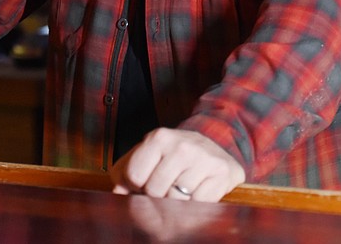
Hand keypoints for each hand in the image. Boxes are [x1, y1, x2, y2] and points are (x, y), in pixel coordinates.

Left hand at [110, 127, 243, 201]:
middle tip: (164, 187)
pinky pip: (199, 204)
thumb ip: (124, 175)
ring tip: (181, 188)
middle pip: (155, 191)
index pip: (134, 177)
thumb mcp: (146, 156)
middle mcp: (182, 145)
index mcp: (159, 138)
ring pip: (177, 200)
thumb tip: (118, 194)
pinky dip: (195, 204)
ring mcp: (204, 159)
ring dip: (176, 201)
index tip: (144, 182)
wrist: (212, 147)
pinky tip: (197, 191)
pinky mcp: (222, 173)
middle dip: (156, 195)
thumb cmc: (172, 156)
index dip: (136, 186)